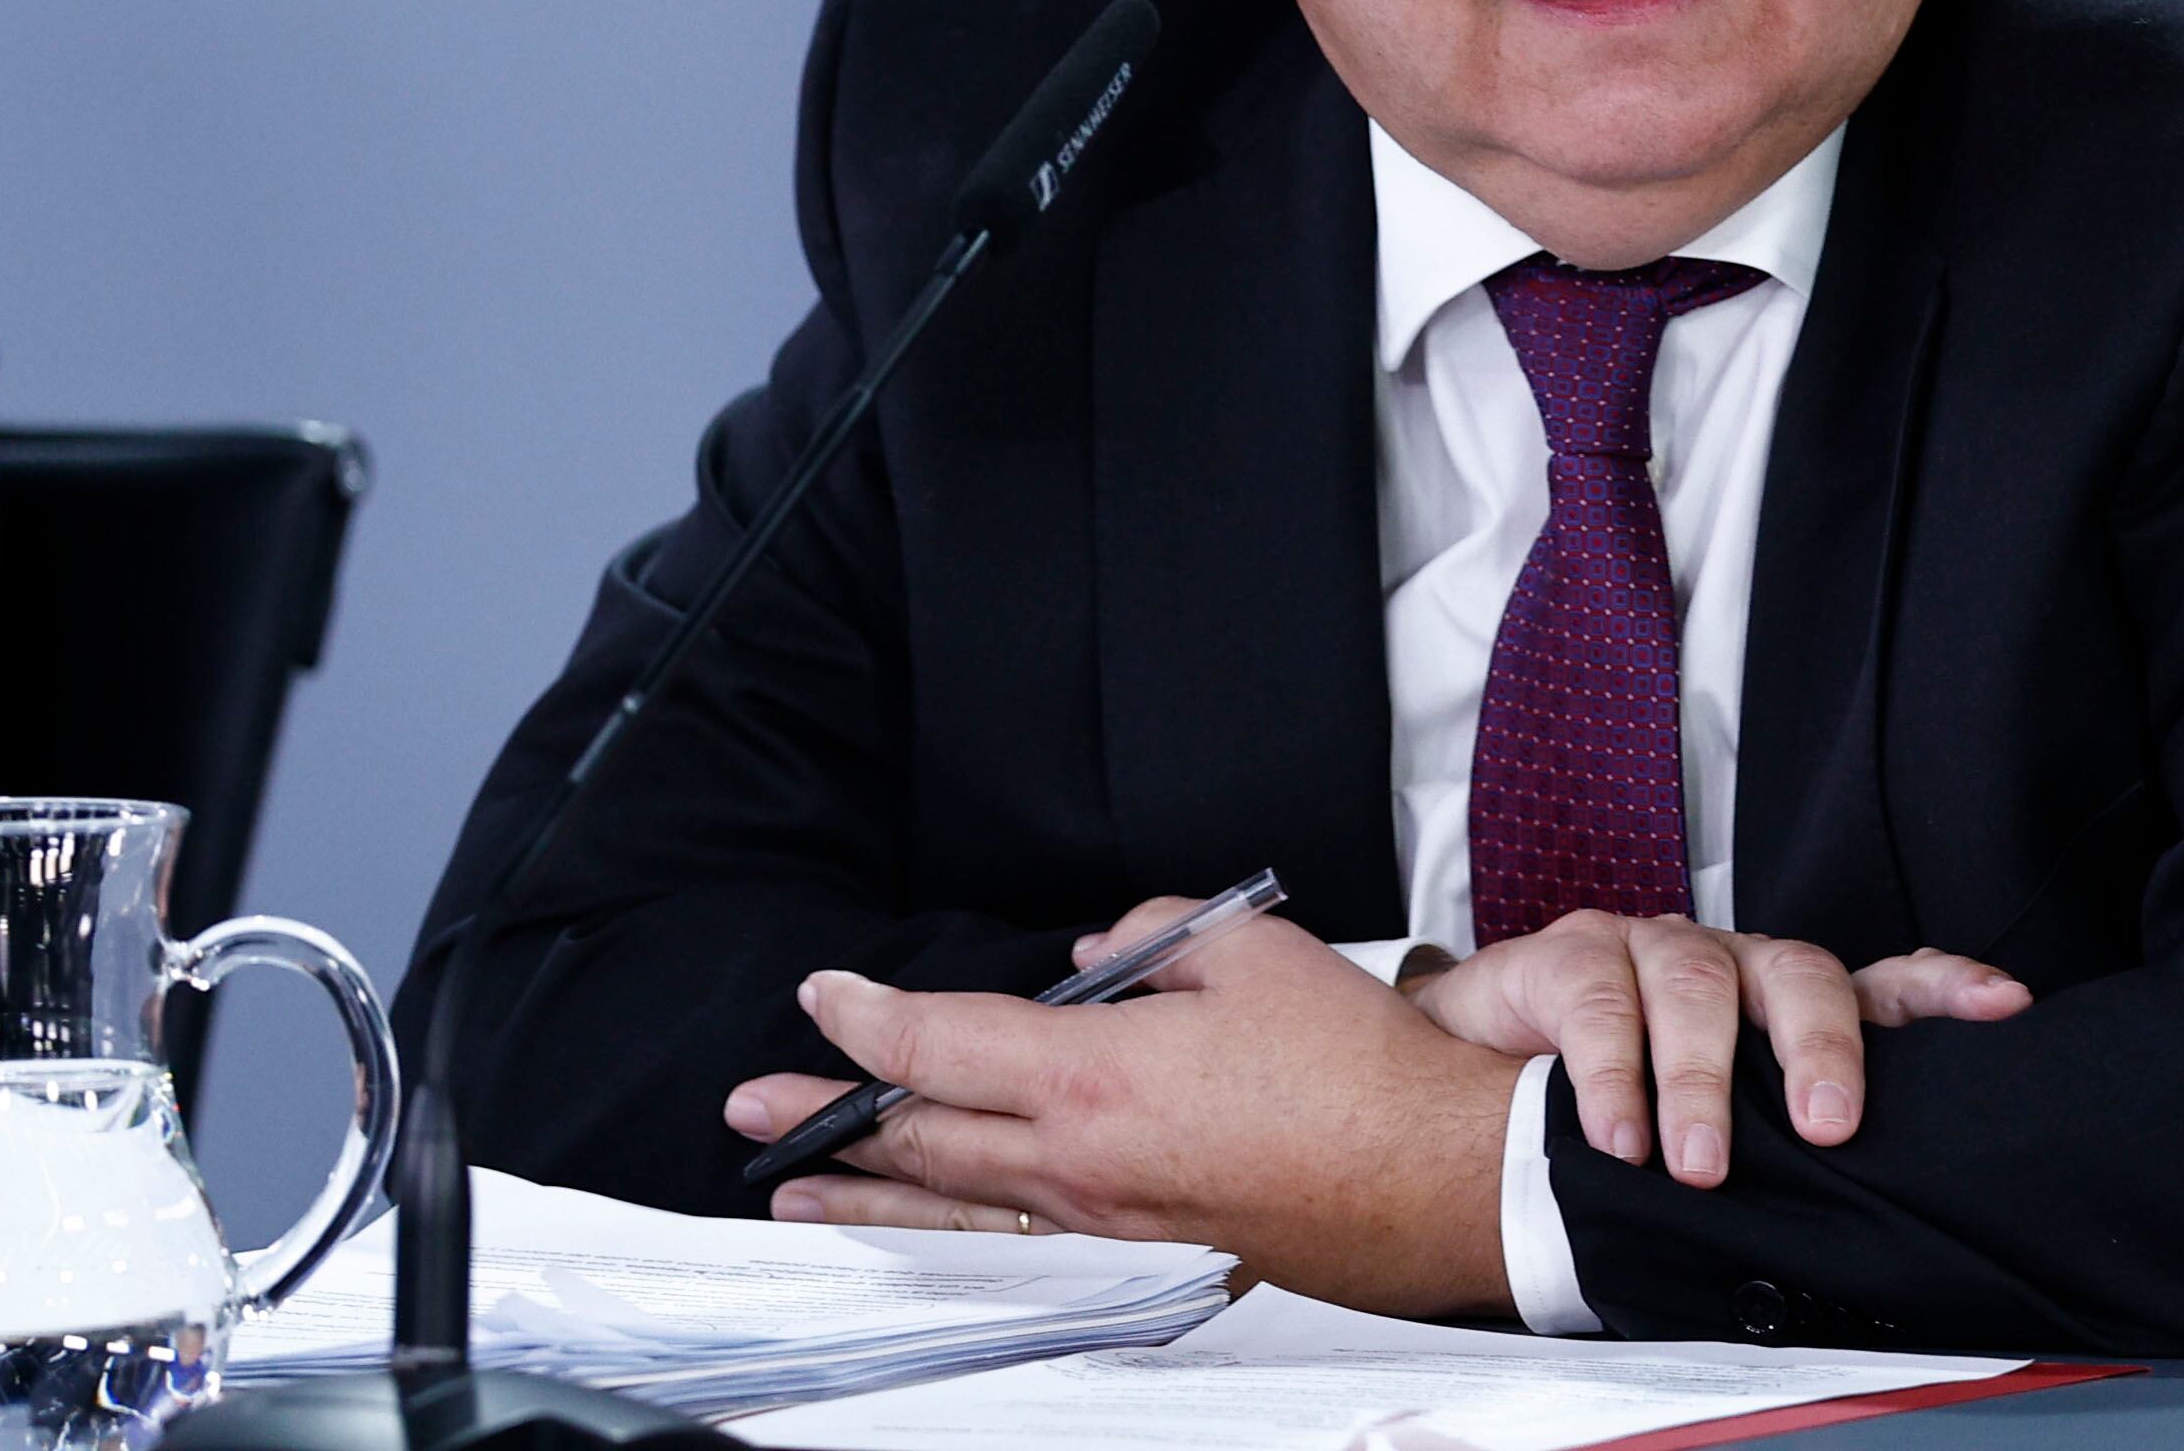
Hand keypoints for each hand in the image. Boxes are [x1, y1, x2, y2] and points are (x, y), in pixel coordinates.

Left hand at [722, 900, 1523, 1317]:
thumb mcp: (1253, 950)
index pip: (940, 1043)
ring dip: (870, 1191)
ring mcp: (1106, 1217)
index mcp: (1095, 1074)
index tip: (821, 994)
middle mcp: (1079, 1159)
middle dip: (826, 1115)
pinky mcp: (1144, 1247)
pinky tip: (931, 1227)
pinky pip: (1017, 1239)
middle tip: (753, 1106)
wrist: (1431, 1179)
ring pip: (957, 1203)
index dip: (866, 1016)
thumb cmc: (1354, 1068)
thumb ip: (1153, 936)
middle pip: (923, 1136)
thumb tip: (1097, 956)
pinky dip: (952, 1230)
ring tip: (797, 1188)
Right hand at [1402, 910, 2027, 1186]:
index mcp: (1783, 1003)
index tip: (2005, 1008)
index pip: (1880, 987)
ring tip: (1695, 1165)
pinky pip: (1597, 1000)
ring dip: (1700, 1079)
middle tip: (1828, 1128)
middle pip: (1798, 974)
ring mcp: (1650, 948)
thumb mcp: (1722, 1131)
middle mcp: (1731, 963)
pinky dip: (1612, 1074)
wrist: (1476, 1077)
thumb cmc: (1625, 1107)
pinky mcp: (1568, 955)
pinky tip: (1616, 1136)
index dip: (1944, 991)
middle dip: (1819, 1049)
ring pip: (1696, 984)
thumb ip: (1784, 1149)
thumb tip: (1878, 1216)